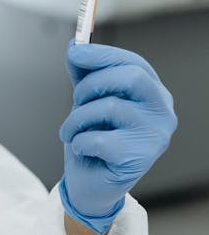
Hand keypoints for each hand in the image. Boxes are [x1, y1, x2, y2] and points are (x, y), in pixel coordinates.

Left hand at [59, 41, 176, 234]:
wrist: (91, 187)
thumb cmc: (94, 143)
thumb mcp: (88, 103)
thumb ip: (85, 75)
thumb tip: (76, 47)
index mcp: (153, 95)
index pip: (134, 63)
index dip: (103, 55)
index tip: (76, 52)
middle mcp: (162, 113)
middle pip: (130, 77)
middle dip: (91, 85)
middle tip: (75, 101)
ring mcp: (154, 136)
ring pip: (109, 107)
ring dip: (77, 119)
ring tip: (71, 132)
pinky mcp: (138, 159)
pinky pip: (98, 139)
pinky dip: (80, 142)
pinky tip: (83, 150)